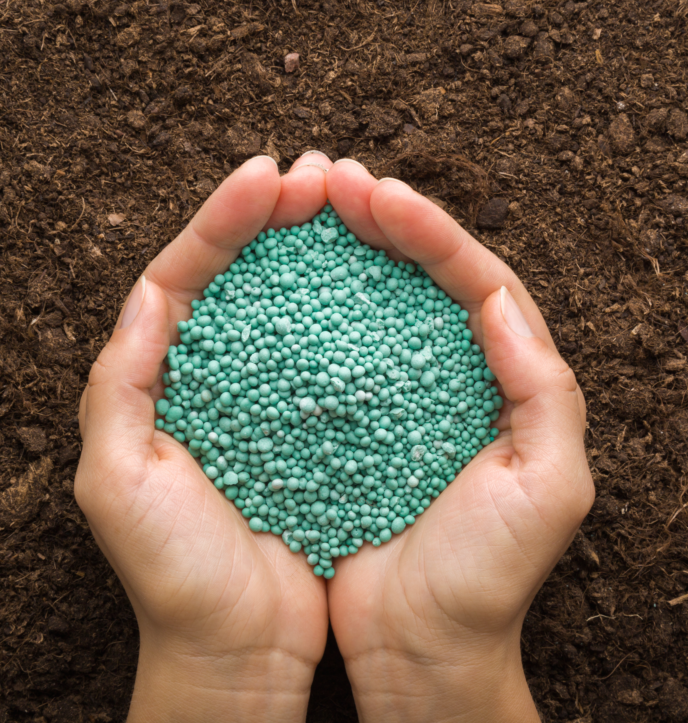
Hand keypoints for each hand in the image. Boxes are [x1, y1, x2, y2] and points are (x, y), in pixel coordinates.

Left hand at [75, 154, 331, 722]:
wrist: (237, 645)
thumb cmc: (173, 573)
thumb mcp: (117, 479)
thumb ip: (118, 384)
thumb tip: (148, 292)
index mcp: (161, 378)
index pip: (186, 276)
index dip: (224, 221)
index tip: (266, 178)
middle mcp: (217, 376)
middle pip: (242, 275)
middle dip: (275, 218)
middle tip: (318, 173)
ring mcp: (270, 396)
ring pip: (294, 303)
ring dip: (318, 250)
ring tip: (351, 201)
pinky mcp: (316, 425)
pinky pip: (336, 353)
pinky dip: (355, 312)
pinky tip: (381, 277)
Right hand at [320, 159, 593, 722]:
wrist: (422, 647)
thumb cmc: (487, 578)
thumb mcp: (549, 487)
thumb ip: (545, 390)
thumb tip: (500, 300)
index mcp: (504, 380)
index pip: (474, 281)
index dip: (430, 231)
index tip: (379, 195)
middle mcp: (450, 376)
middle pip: (420, 276)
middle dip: (382, 220)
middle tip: (333, 179)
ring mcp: (393, 395)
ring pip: (371, 304)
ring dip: (341, 251)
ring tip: (305, 206)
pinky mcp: (347, 422)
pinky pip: (327, 352)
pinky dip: (306, 313)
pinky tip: (277, 283)